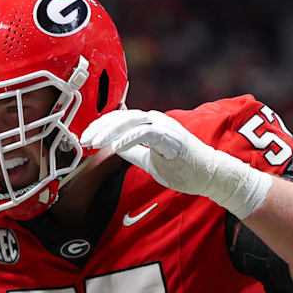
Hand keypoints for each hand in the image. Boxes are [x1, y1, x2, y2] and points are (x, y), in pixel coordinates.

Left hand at [80, 109, 272, 218]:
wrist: (209, 176)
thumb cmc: (182, 168)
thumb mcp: (148, 160)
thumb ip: (132, 152)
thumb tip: (112, 148)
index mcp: (150, 124)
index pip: (120, 119)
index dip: (100, 127)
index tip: (85, 138)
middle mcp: (156, 120)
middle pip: (121, 116)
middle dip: (100, 127)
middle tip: (83, 139)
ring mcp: (164, 126)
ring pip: (131, 121)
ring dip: (109, 131)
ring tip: (93, 142)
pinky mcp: (171, 136)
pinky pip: (145, 133)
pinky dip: (127, 138)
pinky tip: (112, 146)